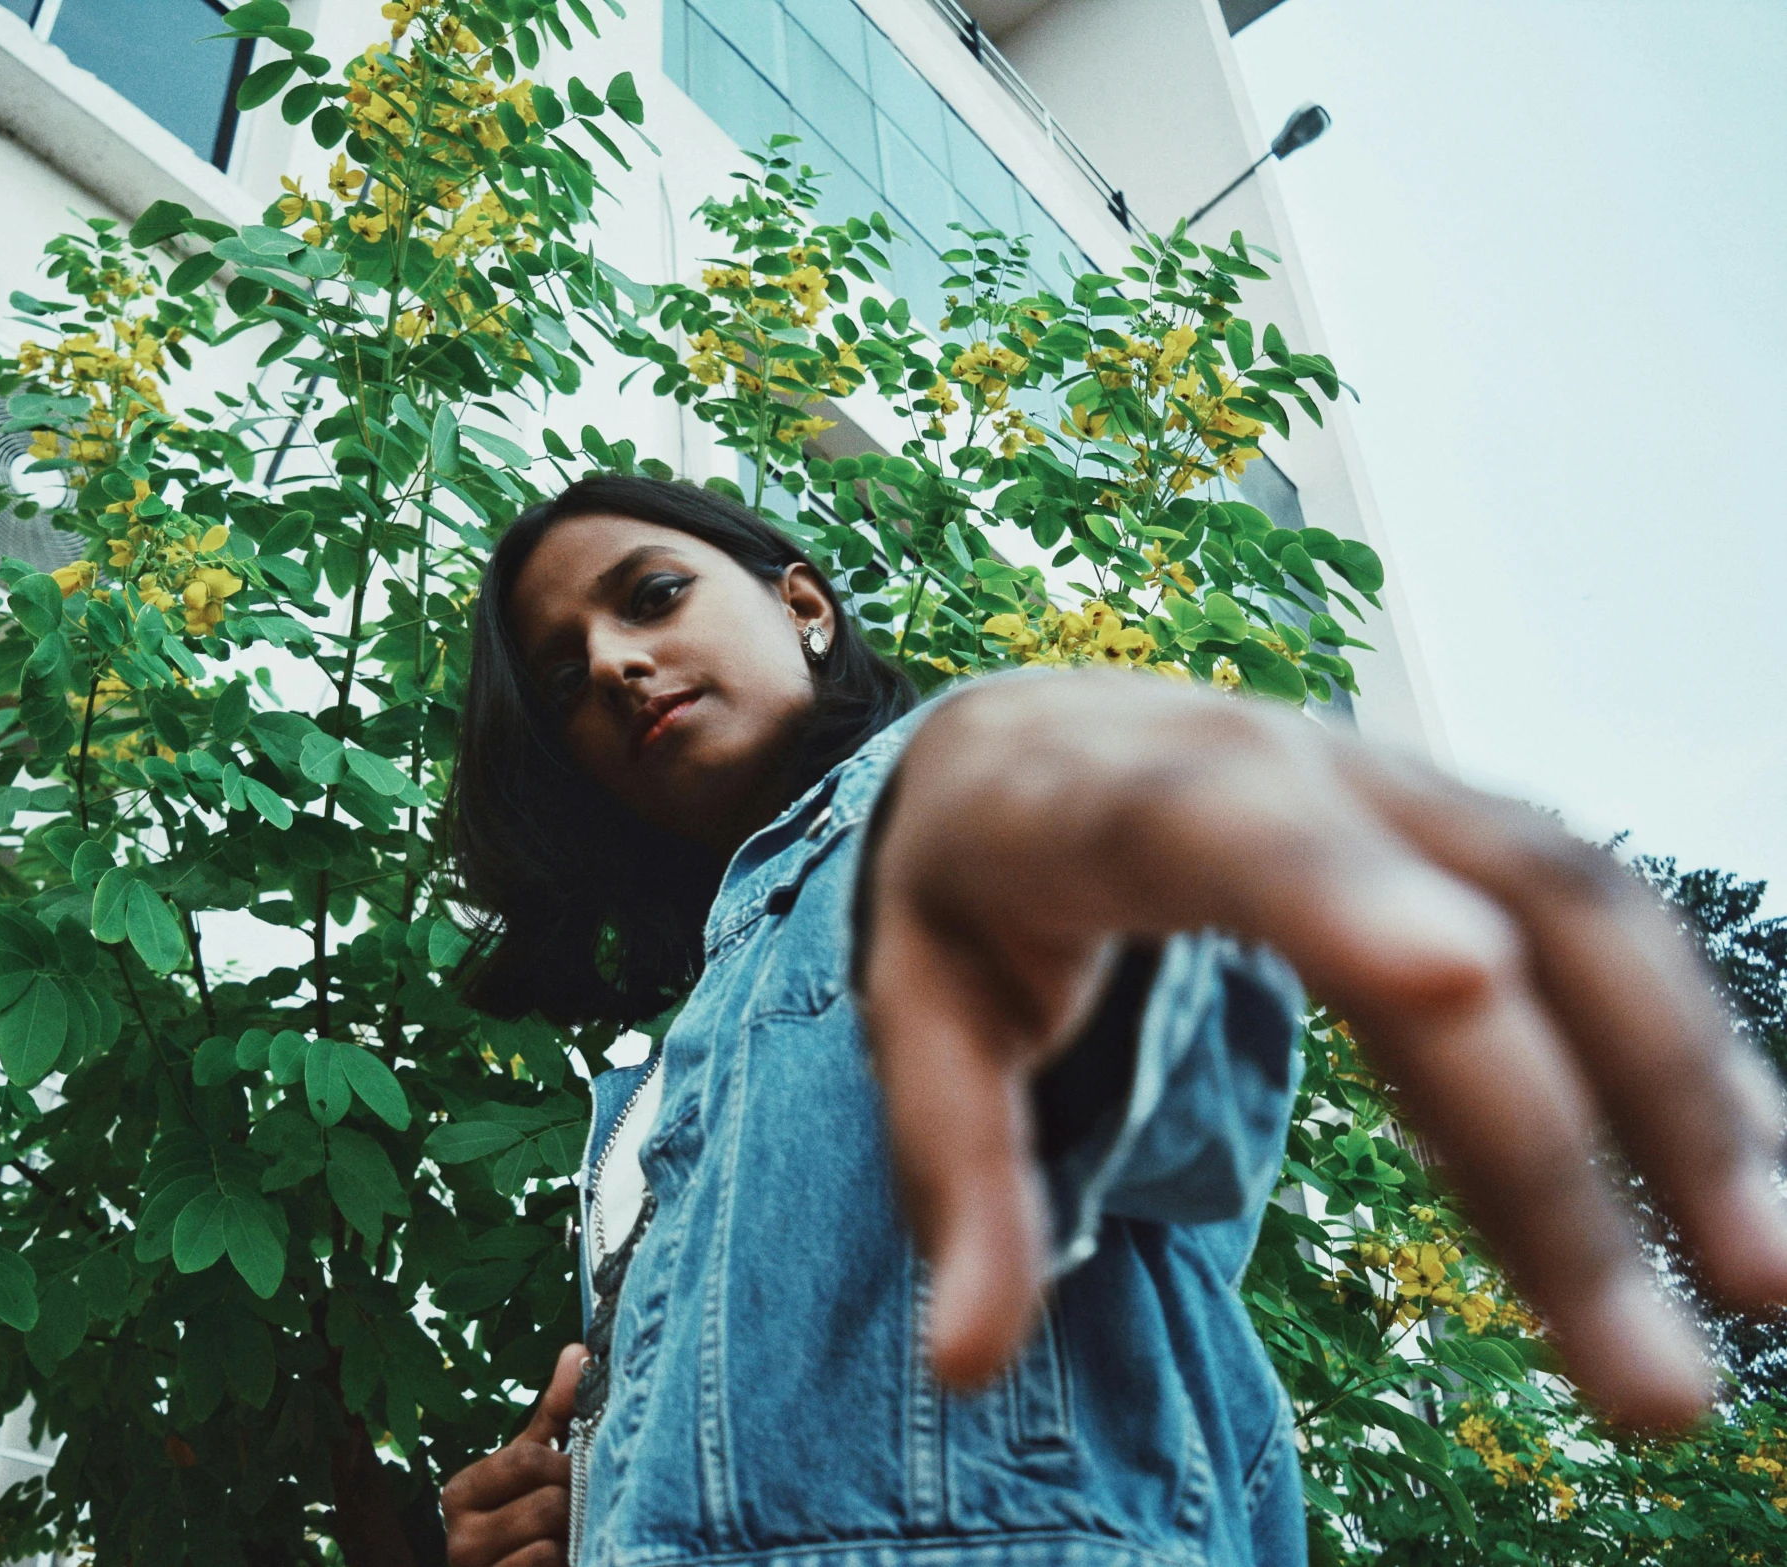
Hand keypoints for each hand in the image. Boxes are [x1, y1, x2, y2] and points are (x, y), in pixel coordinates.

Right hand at [443, 1343, 585, 1566]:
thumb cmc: (524, 1524)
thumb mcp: (532, 1469)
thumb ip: (554, 1415)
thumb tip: (578, 1350)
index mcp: (460, 1492)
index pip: (527, 1459)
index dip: (568, 1464)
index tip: (583, 1472)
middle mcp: (458, 1537)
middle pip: (547, 1503)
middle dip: (579, 1504)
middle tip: (590, 1508)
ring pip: (551, 1543)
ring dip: (577, 1540)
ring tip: (579, 1538)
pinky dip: (569, 1564)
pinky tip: (570, 1562)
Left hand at [856, 671, 1786, 1428]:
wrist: (1015, 740)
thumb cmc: (958, 890)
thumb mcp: (912, 1019)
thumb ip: (954, 1176)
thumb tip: (967, 1365)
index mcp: (1101, 796)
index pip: (1221, 830)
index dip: (1337, 894)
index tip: (1457, 984)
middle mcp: (1274, 762)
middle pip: (1466, 911)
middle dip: (1574, 1132)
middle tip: (1657, 1377)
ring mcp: (1381, 782)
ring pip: (1577, 907)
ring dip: (1684, 1092)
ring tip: (1763, 1282)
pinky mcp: (1450, 823)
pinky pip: (1594, 920)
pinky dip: (1676, 1045)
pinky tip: (1746, 1177)